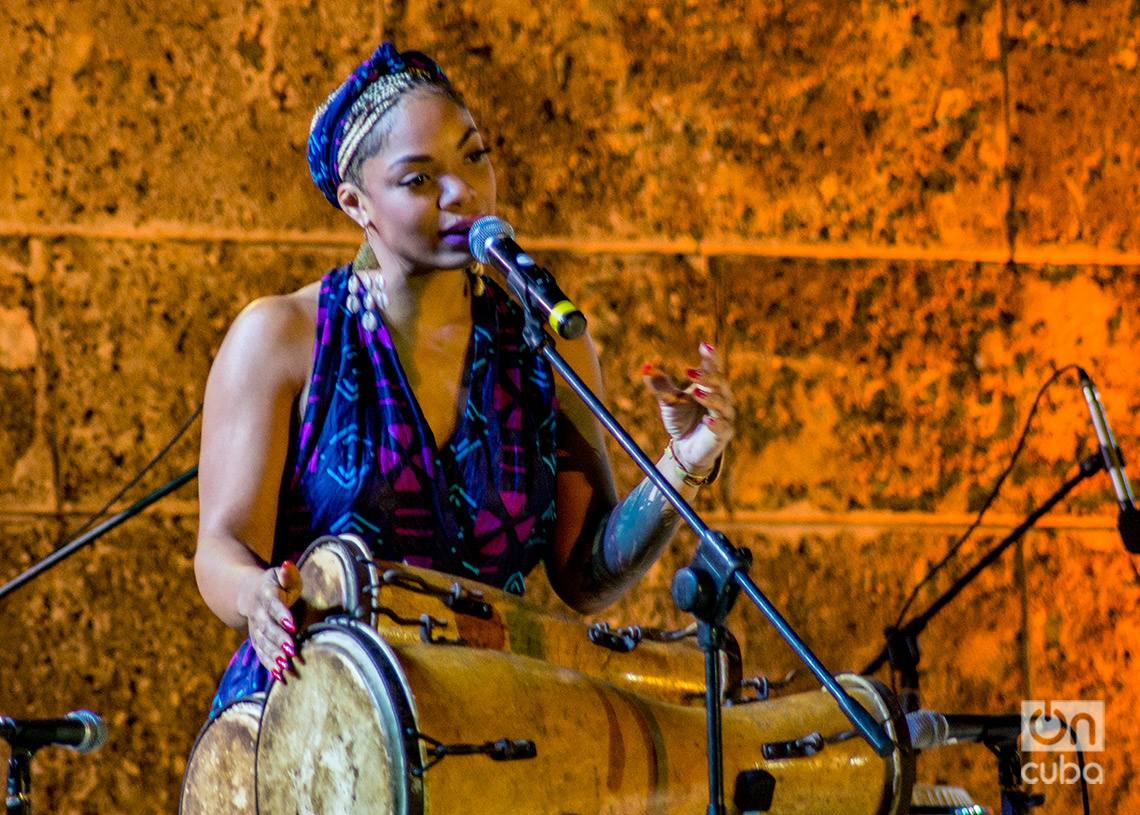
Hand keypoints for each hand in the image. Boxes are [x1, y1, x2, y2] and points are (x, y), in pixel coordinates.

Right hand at [239, 561, 303, 680]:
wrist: (248, 593)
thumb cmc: (275, 583)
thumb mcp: (279, 575)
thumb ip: (287, 574)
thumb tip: (288, 566)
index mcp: (266, 594)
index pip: (273, 604)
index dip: (281, 614)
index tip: (292, 624)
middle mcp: (258, 613)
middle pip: (266, 627)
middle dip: (278, 639)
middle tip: (291, 650)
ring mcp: (255, 628)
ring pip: (262, 643)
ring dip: (273, 655)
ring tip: (285, 666)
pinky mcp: (256, 640)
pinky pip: (261, 653)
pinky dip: (269, 664)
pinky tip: (280, 676)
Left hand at [643, 342, 734, 474]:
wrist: (685, 448)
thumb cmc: (681, 420)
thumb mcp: (668, 401)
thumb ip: (660, 385)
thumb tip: (645, 367)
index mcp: (710, 386)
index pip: (714, 367)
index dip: (711, 356)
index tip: (703, 345)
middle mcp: (722, 398)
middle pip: (720, 382)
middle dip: (707, 376)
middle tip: (690, 372)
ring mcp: (725, 416)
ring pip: (722, 403)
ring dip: (710, 397)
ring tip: (696, 392)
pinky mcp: (724, 434)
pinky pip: (724, 427)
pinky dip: (716, 423)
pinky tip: (706, 420)